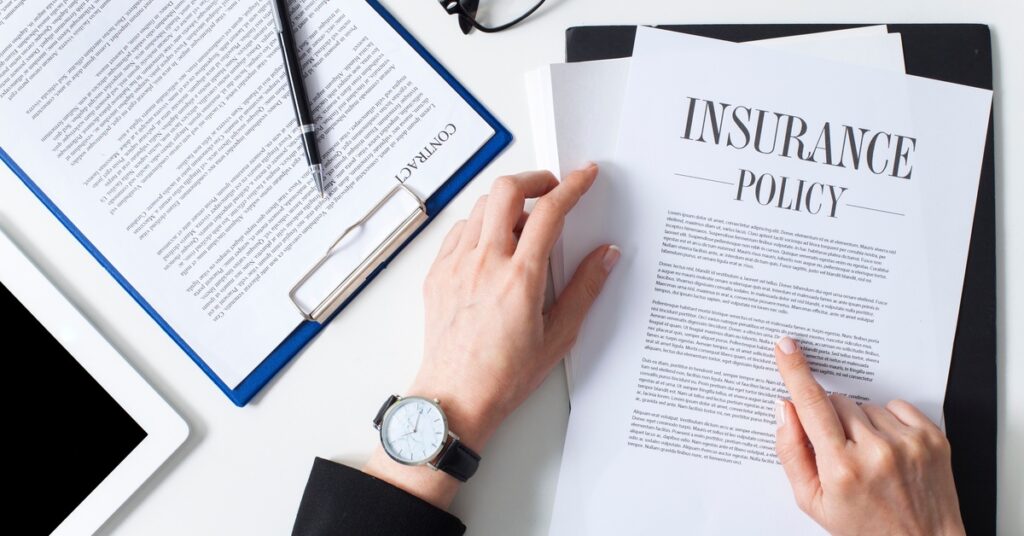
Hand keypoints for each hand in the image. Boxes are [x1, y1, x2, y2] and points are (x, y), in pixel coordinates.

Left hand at [365, 164, 618, 507]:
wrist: (455, 397)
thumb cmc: (504, 376)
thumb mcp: (559, 336)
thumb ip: (585, 289)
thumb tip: (606, 256)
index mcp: (520, 278)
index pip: (550, 212)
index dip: (573, 186)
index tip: (585, 176)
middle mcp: (485, 263)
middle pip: (506, 191)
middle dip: (535, 179)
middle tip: (552, 189)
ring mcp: (456, 266)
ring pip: (480, 207)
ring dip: (506, 202)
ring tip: (524, 222)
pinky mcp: (437, 274)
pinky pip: (459, 231)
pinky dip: (480, 225)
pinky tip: (493, 244)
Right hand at [773, 336, 964, 535]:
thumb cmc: (864, 528)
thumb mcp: (812, 500)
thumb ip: (791, 452)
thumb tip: (785, 409)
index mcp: (841, 468)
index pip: (811, 405)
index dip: (795, 372)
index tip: (786, 347)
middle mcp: (876, 451)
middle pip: (837, 403)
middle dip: (831, 420)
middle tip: (840, 451)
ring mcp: (908, 443)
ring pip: (866, 406)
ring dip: (861, 424)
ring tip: (869, 457)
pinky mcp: (932, 438)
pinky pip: (896, 406)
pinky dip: (888, 422)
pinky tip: (888, 448)